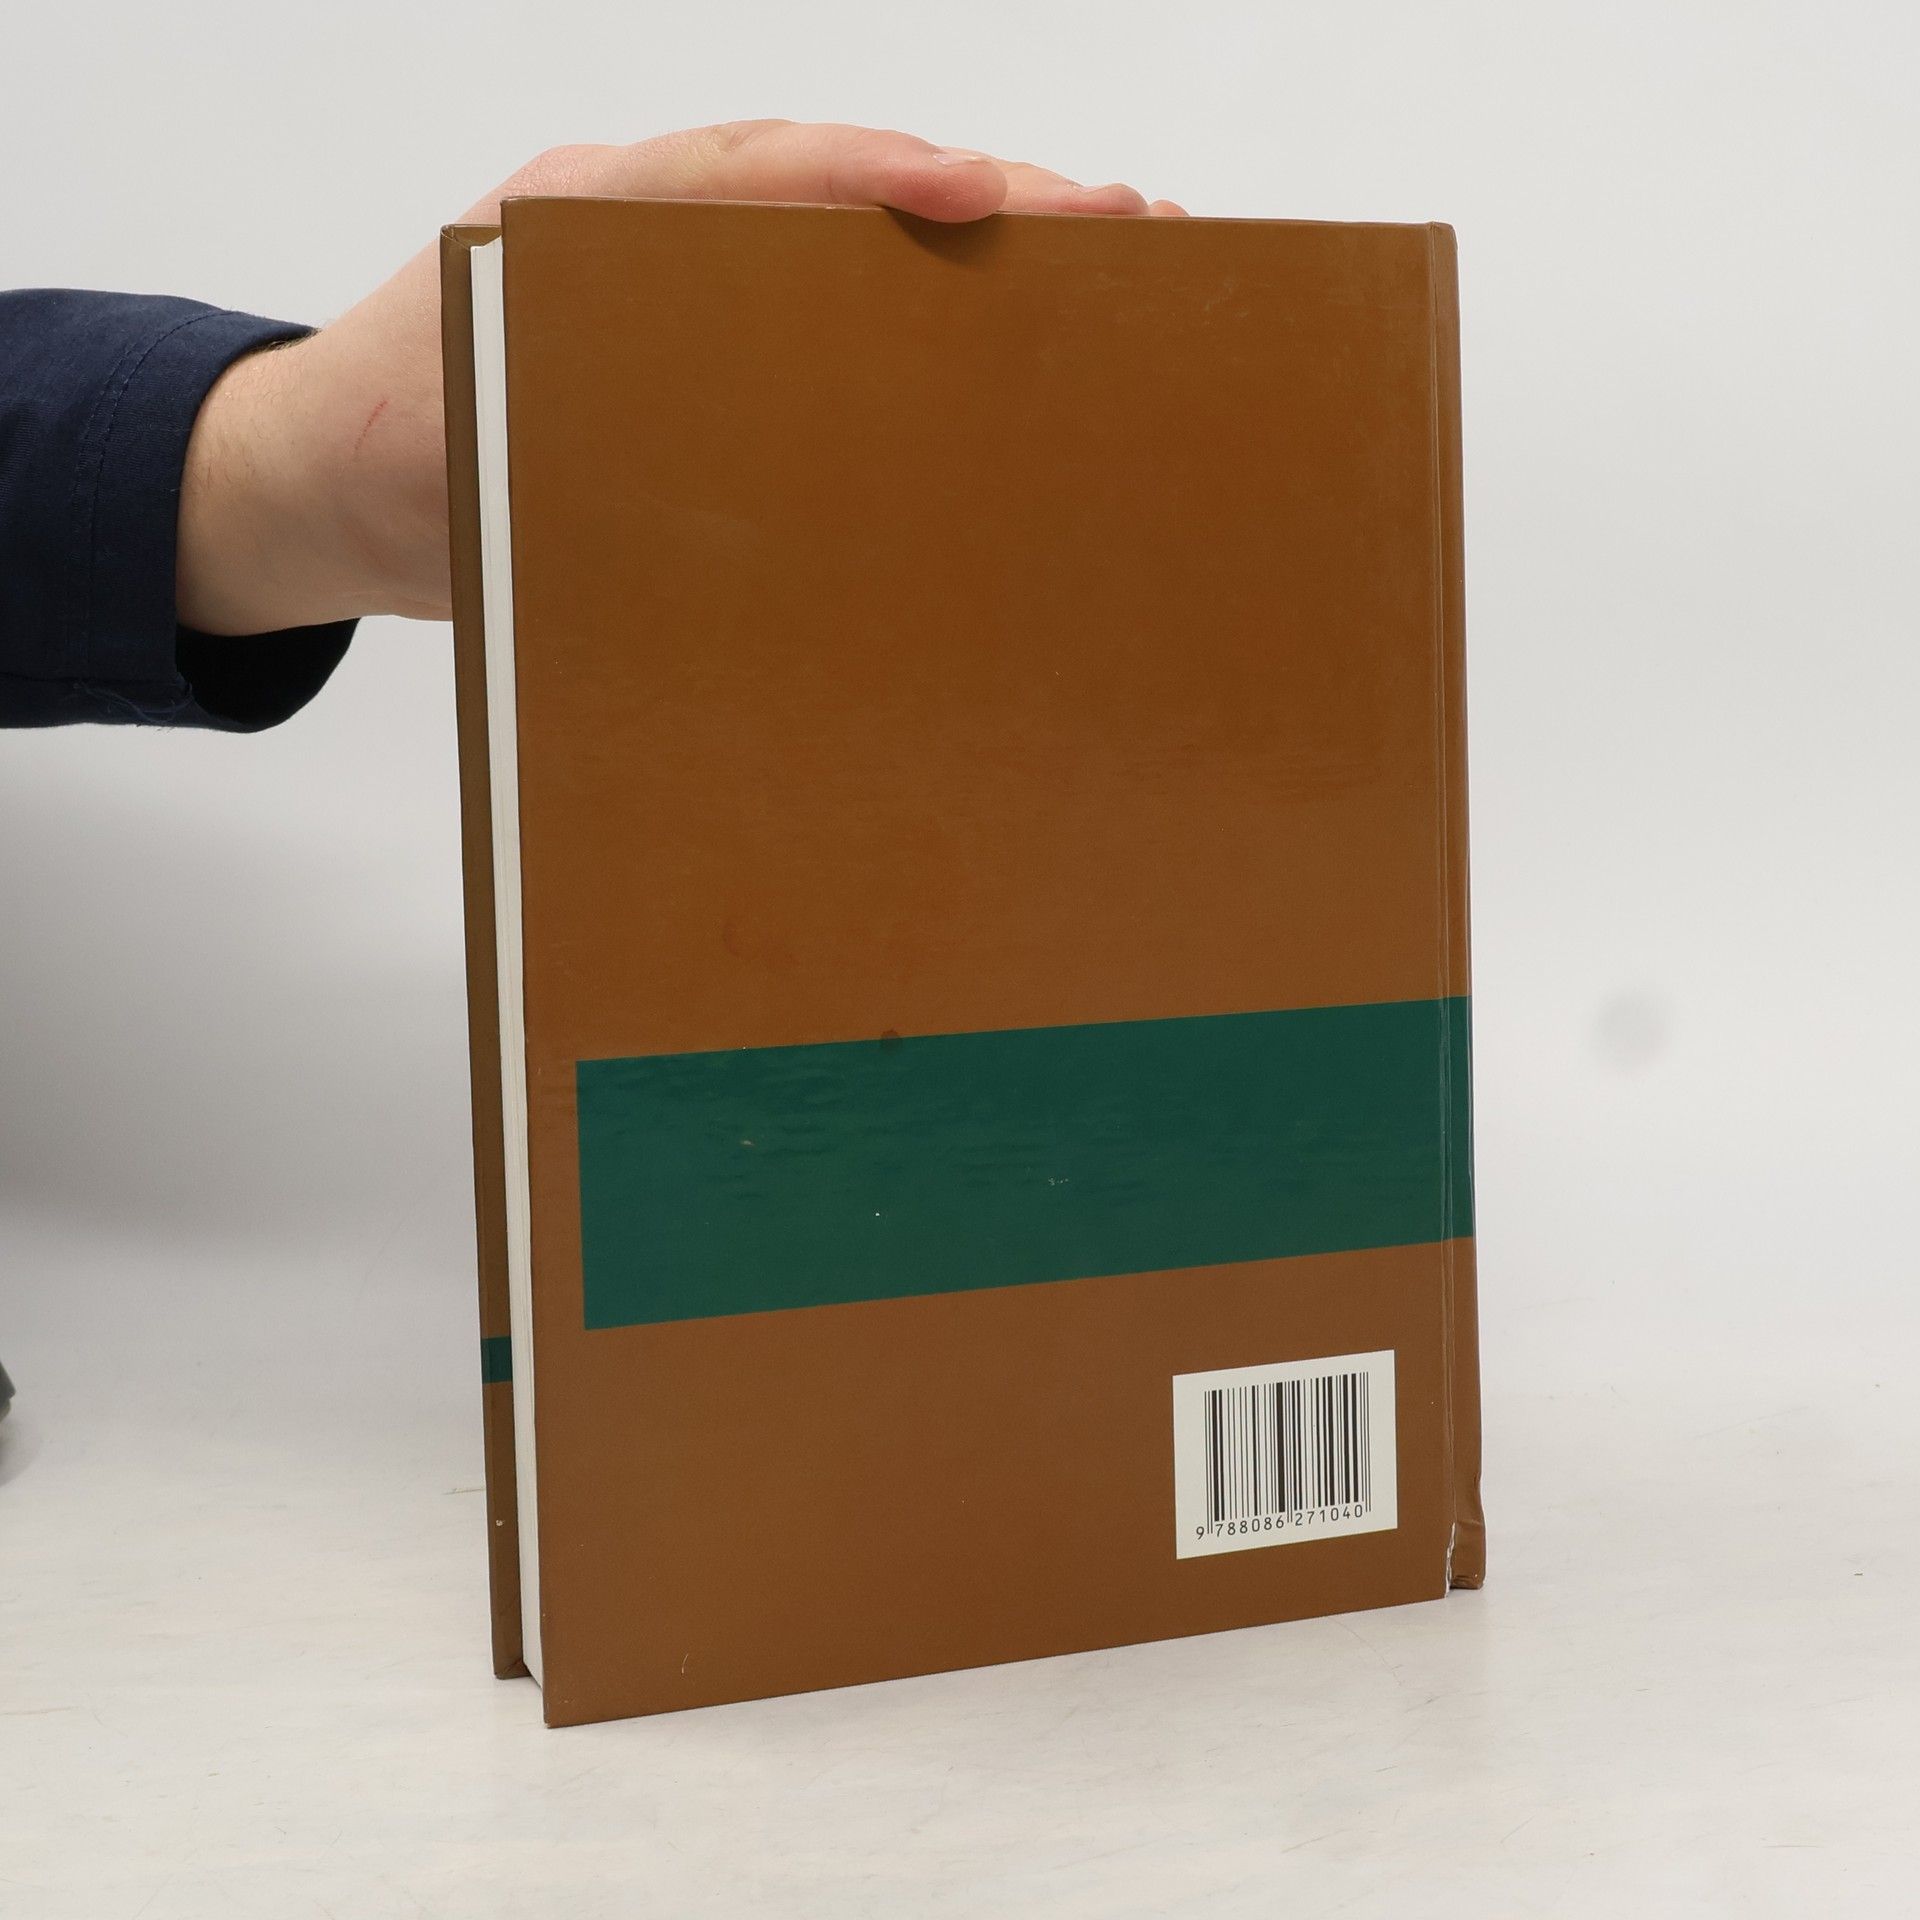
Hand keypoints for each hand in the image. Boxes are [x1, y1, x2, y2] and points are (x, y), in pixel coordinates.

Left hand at [175, 122, 1183, 635]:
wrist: (330, 483)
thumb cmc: (385, 455)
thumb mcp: (456, 452)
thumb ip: (565, 443)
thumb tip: (711, 501)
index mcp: (587, 222)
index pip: (754, 171)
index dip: (875, 173)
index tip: (984, 191)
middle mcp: (646, 226)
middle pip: (836, 182)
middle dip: (983, 191)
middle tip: (1120, 217)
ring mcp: (680, 279)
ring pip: (845, 236)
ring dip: (973, 247)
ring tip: (1100, 263)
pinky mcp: (702, 349)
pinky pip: (821, 307)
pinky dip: (915, 309)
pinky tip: (999, 336)